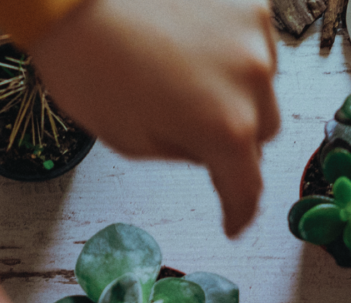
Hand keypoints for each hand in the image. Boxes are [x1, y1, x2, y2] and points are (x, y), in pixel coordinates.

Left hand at [28, 0, 279, 236]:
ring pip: (259, 80)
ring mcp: (255, 33)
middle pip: (264, 129)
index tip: (234, 221)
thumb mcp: (128, 139)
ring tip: (176, 75)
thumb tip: (206, 150)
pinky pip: (248, 39)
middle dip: (235, 137)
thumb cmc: (86, 64)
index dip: (240, 209)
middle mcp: (252, 80)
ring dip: (231, 87)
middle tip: (192, 130)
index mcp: (223, 127)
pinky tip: (183, 45)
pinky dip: (224, 49)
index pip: (247, 185)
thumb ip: (181, 153)